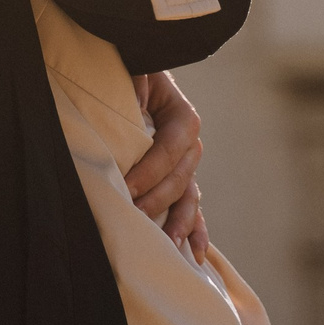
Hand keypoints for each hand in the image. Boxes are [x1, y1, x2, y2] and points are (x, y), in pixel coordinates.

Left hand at [124, 72, 206, 251]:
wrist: (132, 72)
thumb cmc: (128, 72)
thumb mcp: (132, 76)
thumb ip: (134, 95)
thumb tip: (131, 120)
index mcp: (182, 116)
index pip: (170, 148)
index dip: (150, 169)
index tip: (128, 185)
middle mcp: (190, 143)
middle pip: (180, 176)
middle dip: (157, 198)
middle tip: (134, 213)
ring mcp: (187, 163)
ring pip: (188, 196)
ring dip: (180, 221)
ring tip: (170, 244)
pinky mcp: (179, 178)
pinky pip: (191, 205)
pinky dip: (195, 229)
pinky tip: (196, 252)